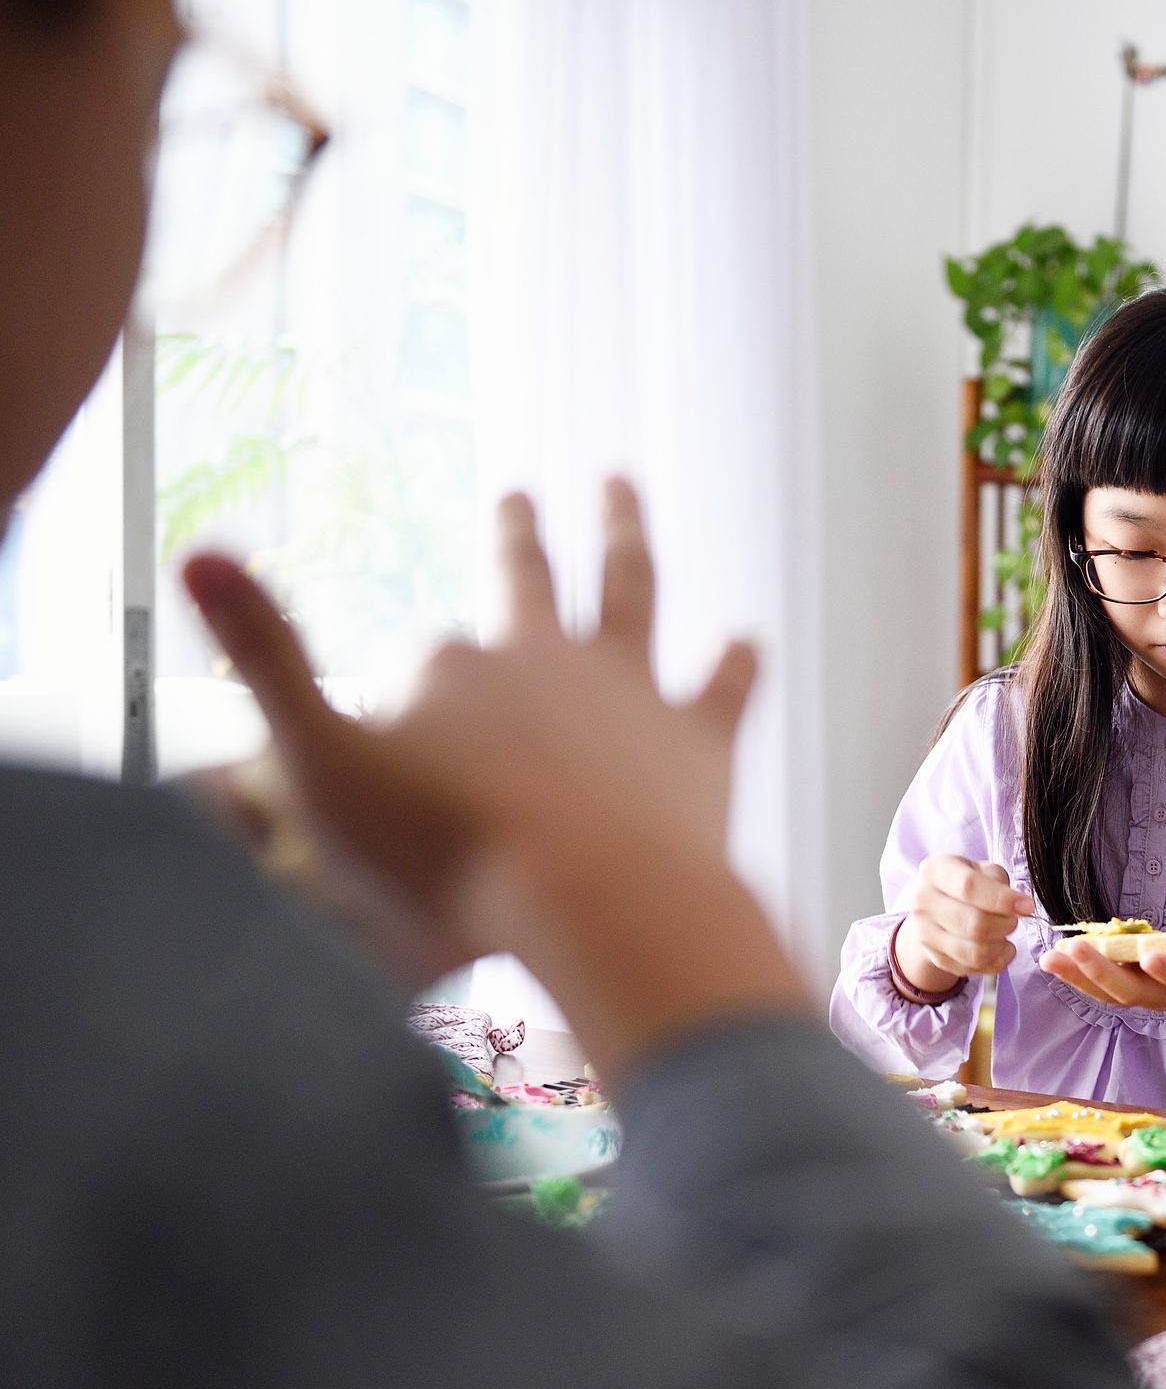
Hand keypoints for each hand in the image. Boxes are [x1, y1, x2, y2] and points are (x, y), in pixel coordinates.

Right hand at [183, 480, 806, 1077]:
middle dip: (521, 534)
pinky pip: (723, 689)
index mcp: (457, 669)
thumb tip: (195, 546)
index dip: (416, 692)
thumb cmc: (446, 853)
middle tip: (522, 491)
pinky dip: (736, 663)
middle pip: (530, 578)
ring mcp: (631, 694)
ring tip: (622, 486)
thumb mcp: (319, 760)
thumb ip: (264, 657)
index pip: (427, 659)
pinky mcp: (699, 744)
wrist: (593, 901)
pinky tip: (748, 637)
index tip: (408, 729)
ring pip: (631, 592)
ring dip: (625, 534)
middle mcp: (549, 659)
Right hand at [893, 854, 1034, 993]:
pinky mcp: (936, 958)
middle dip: (1006, 925)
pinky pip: (976, 968)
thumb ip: (998, 881)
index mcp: (935, 871)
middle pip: (975, 925)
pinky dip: (996, 960)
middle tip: (1013, 919)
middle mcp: (923, 902)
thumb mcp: (980, 868)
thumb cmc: (963, 883)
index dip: (1003, 900)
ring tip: (1004, 932)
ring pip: (976, 952)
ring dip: (1001, 944)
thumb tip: (1019, 906)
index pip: (969, 888)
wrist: (933, 906)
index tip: (1027, 906)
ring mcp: (925, 934)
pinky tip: (998, 946)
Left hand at [1038, 905, 1165, 1017]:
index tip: (1148, 956)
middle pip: (1136, 993)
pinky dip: (1078, 976)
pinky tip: (1055, 961)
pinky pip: (1101, 989)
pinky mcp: (1132, 991)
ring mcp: (1150, 998)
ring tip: (1050, 958)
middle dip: (1104, 972)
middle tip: (1075, 949)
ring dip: (1079, 977)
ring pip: (1112, 995)